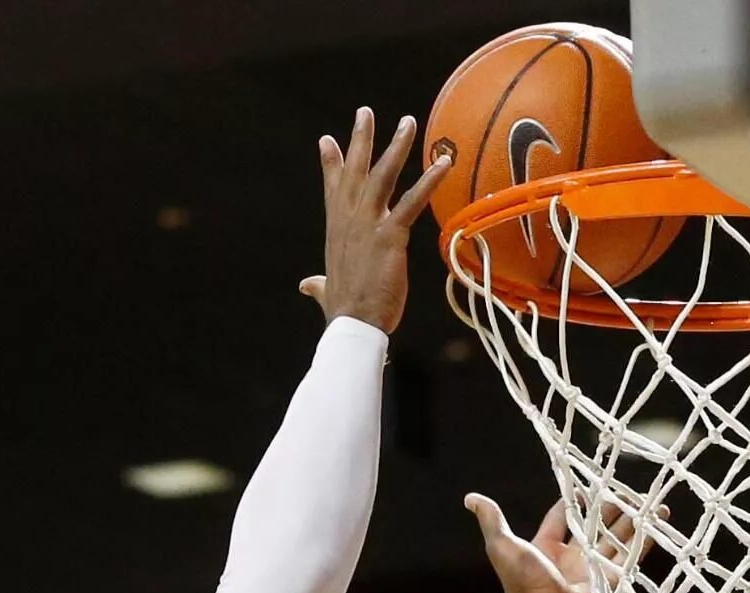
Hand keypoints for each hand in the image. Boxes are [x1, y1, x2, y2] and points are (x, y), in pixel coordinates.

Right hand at [300, 107, 451, 334]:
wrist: (352, 323)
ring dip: (396, 146)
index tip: (327, 139)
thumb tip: (307, 285)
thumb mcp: (326, 290)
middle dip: (361, 138)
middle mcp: (349, 219)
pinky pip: (412, 201)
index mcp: (337, 229)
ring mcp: (369, 224)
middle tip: (365, 111)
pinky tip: (442, 164)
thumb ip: (318, 284)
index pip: (333, 188)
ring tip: (407, 122)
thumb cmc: (343, 310)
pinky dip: (428, 181)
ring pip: (383, 175)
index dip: (331, 162)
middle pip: (355, 170)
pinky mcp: (390, 235)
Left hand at [464, 493, 659, 592]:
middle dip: (613, 507)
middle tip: (628, 490)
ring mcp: (595, 568)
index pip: (564, 515)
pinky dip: (647, 539)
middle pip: (597, 524)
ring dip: (636, 520)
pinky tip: (660, 522)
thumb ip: (492, 521)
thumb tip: (471, 498)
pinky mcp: (613, 580)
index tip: (590, 484)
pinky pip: (633, 556)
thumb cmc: (523, 584)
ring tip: (653, 502)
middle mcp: (573, 556)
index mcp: (548, 546)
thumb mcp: (503, 546)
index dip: (576, 499)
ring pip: (619, 537)